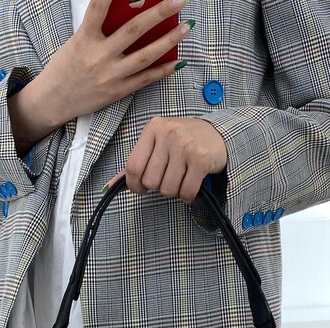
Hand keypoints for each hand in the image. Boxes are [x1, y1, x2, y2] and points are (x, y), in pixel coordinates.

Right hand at [38, 0, 190, 123]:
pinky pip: (145, 79)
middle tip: (178, 0)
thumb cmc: (66, 66)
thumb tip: (130, 12)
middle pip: (134, 30)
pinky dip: (164, 70)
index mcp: (85, 39)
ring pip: (145, 56)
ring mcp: (111, 76)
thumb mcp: (77, 41)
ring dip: (169, 40)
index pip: (99, 8)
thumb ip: (100, 28)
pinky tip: (178, 60)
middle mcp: (99, 57)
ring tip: (186, 27)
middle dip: (159, 13)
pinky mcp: (118, 91)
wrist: (55, 100)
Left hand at [103, 117, 227, 202]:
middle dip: (160, 186)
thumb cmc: (184, 142)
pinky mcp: (200, 159)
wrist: (219, 135)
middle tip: (170, 177)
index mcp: (153, 128)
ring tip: (182, 179)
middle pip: (151, 181)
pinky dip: (188, 196)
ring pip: (168, 189)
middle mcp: (168, 133)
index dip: (134, 185)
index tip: (141, 188)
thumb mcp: (158, 144)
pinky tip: (191, 186)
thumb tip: (111, 186)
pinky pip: (186, 192)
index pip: (133, 166)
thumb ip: (137, 163)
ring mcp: (185, 145)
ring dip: (175, 191)